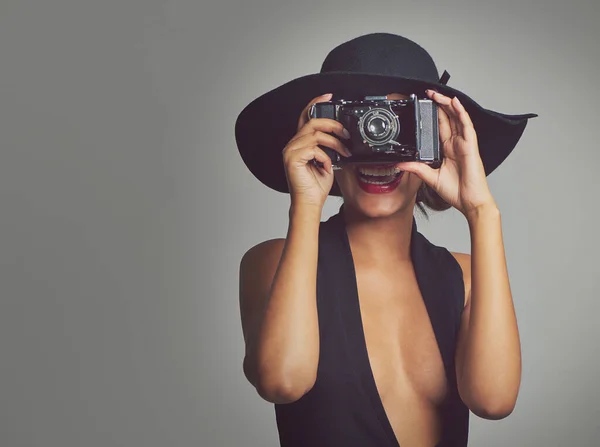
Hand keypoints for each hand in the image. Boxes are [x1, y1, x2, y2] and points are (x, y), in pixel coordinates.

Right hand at [283, 93, 351, 208]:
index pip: (305, 117)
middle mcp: (292, 144)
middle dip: (333, 125)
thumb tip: (341, 136)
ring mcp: (290, 151)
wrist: (310, 203)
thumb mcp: (327, 161)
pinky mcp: (292, 158)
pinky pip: (314, 149)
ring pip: (316, 135)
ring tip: (343, 152)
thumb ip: (329, 147)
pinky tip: (327, 166)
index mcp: (300, 143)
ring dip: (334, 143)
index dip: (315, 104)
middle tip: (346, 134)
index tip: (328, 97)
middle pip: (312, 123)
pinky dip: (325, 157)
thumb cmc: (316, 186)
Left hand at [395, 90, 496, 217]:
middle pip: (448, 119)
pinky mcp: (470, 146)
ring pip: (457, 118)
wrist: (469, 202)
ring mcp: (464, 144)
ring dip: (448, 105)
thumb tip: (401, 164)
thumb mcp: (430, 178)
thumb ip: (416, 168)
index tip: (423, 106)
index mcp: (448, 150)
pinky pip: (466, 126)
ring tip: (439, 94)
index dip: (433, 116)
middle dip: (439, 106)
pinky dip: (461, 113)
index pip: (440, 127)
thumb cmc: (456, 191)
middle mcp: (456, 144)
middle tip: (429, 94)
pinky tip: (455, 103)